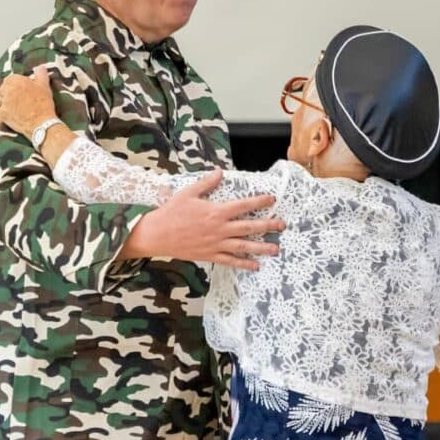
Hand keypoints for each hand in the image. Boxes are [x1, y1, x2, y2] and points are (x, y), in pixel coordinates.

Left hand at [0, 65, 57, 136]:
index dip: (14, 86)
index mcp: (15, 81)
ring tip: (11, 111)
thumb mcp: (44, 86)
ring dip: (2, 107)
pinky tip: (6, 123)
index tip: (19, 91)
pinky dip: (1, 121)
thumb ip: (41, 74)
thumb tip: (41, 67)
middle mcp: (7, 90)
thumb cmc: (43, 104)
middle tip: (16, 102)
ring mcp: (3, 103)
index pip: (9, 80)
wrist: (42, 122)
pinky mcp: (2, 116)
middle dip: (6, 96)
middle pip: (1, 91)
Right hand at [124, 170, 284, 269]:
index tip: (271, 199)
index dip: (259, 202)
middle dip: (268, 225)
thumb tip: (220, 173)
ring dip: (261, 247)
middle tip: (282, 225)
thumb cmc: (171, 212)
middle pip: (249, 227)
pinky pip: (230, 261)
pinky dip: (244, 264)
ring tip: (276, 249)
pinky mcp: (210, 255)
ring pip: (244, 246)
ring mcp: (216, 244)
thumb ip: (206, 183)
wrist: (157, 235)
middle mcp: (220, 229)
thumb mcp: (188, 193)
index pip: (243, 205)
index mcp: (216, 211)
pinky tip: (255, 266)